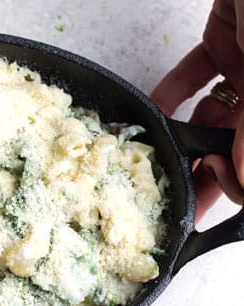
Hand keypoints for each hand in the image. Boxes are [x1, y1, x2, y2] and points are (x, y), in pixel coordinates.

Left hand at [151, 0, 243, 221]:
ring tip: (157, 150)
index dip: (242, 177)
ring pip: (215, 112)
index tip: (216, 176)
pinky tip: (152, 111)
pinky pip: (194, 76)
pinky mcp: (225, 42)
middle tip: (175, 183)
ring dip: (187, 132)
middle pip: (239, 141)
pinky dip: (172, 92)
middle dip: (208, 165)